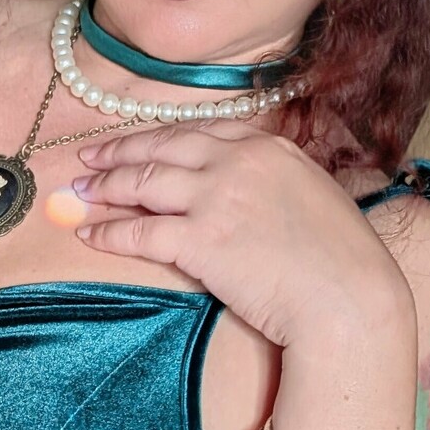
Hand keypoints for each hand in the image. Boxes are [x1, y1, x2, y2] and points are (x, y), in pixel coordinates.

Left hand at [71, 120, 409, 350]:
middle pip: (161, 148)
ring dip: (105, 187)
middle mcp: (238, 161)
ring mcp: (216, 197)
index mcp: (268, 146)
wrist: (349, 298)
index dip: (158, 137)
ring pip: (143, 182)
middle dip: (118, 153)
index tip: (134, 142)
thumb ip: (273, 180)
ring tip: (79, 193)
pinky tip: (89, 235)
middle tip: (88, 160)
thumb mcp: (312, 195)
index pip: (198, 132)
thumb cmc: (341, 259)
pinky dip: (108, 232)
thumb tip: (243, 188)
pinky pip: (139, 231)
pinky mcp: (199, 239)